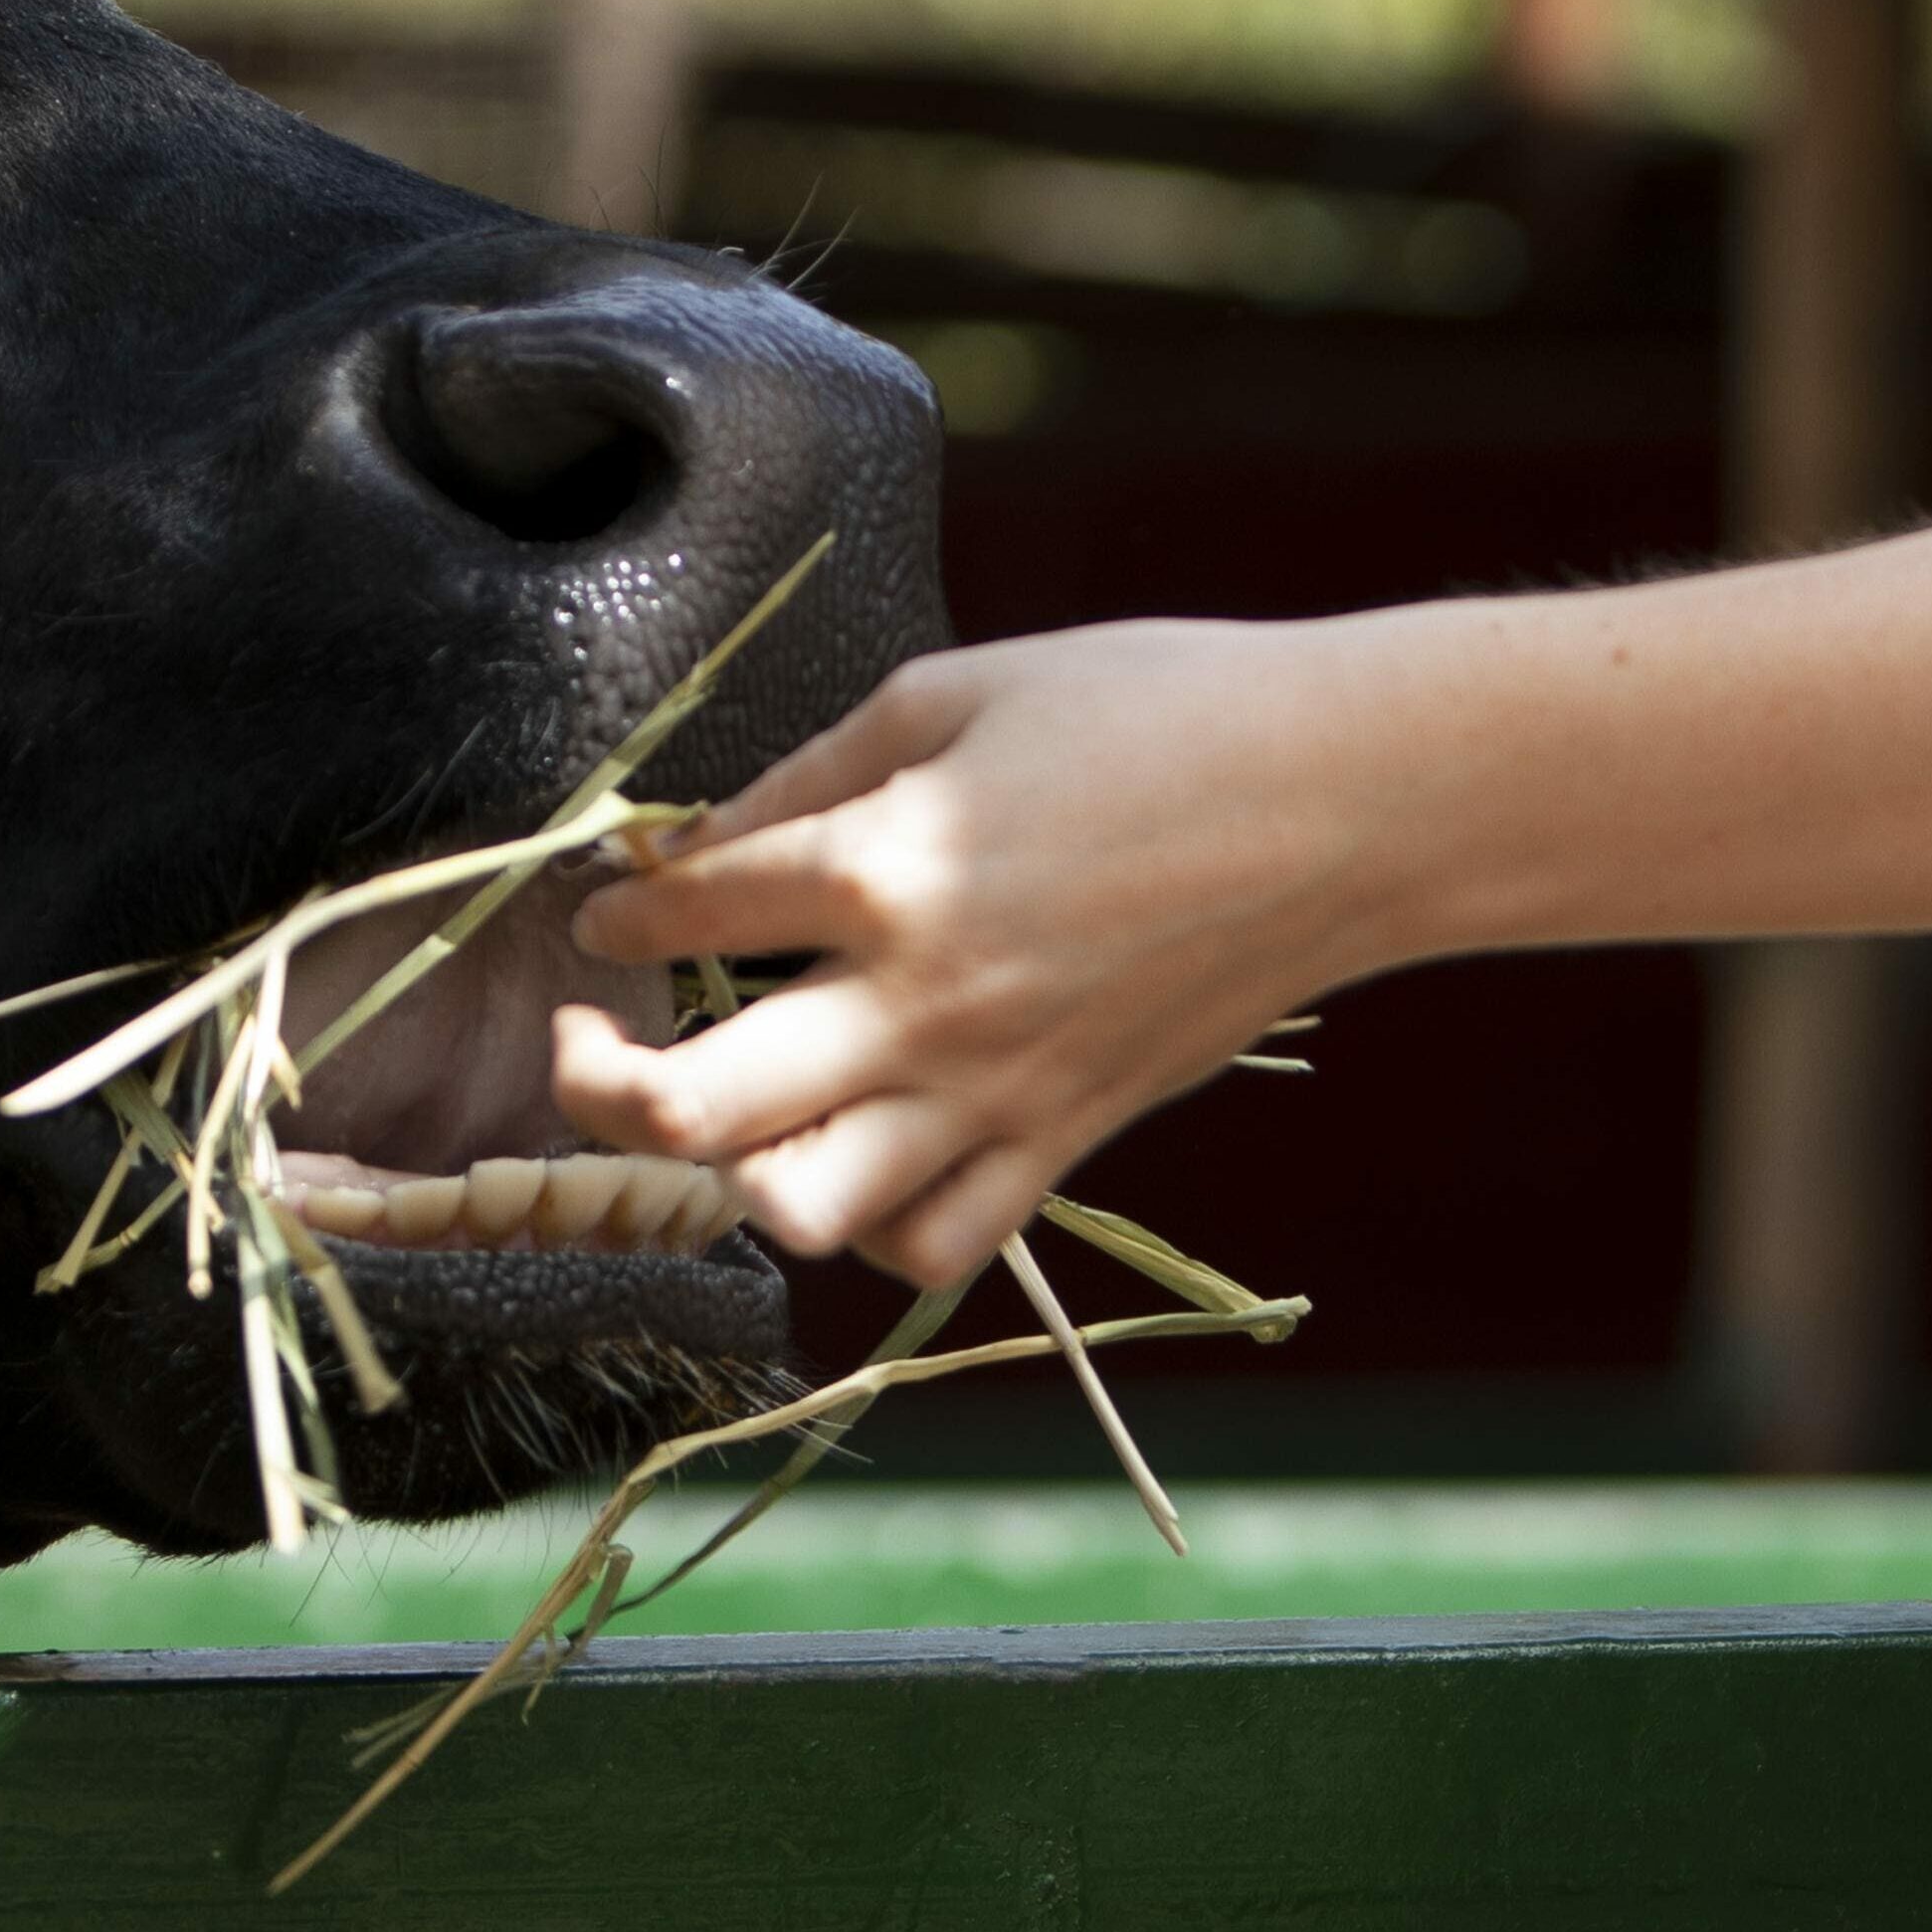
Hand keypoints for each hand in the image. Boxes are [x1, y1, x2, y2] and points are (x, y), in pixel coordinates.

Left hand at [549, 613, 1420, 1285]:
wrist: (1346, 802)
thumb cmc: (1159, 710)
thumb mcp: (960, 690)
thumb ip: (813, 771)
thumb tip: (697, 836)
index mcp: (888, 866)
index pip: (688, 913)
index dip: (621, 909)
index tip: (610, 905)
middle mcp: (922, 1002)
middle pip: (694, 1109)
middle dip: (596, 1085)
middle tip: (585, 1044)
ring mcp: (996, 1091)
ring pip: (802, 1210)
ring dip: (730, 1175)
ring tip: (724, 1119)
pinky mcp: (1066, 1140)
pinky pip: (935, 1242)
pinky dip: (872, 1222)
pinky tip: (855, 1152)